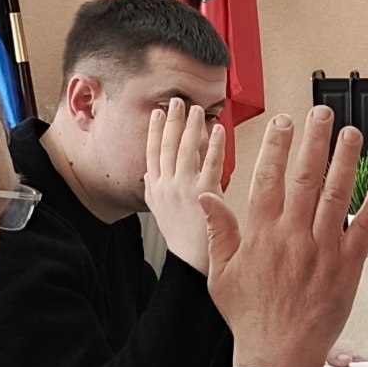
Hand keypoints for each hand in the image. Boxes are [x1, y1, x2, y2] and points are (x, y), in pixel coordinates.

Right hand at [145, 99, 228, 271]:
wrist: (192, 264)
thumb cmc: (184, 242)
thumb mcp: (160, 214)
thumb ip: (155, 192)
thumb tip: (149, 175)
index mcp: (155, 192)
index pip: (152, 154)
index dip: (155, 131)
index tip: (158, 113)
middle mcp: (166, 187)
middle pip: (167, 146)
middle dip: (172, 121)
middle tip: (178, 102)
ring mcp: (184, 189)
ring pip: (186, 150)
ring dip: (192, 127)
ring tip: (198, 110)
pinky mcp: (204, 193)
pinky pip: (210, 162)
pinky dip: (214, 144)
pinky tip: (218, 130)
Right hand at [198, 108, 367, 366]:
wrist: (278, 354)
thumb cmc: (250, 317)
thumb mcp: (220, 274)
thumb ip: (218, 232)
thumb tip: (205, 197)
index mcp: (262, 235)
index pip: (269, 179)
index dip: (277, 146)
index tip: (283, 122)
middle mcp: (294, 236)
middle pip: (306, 178)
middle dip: (314, 141)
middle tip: (322, 114)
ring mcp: (323, 250)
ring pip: (337, 195)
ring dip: (345, 161)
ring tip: (352, 133)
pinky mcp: (347, 268)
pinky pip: (364, 230)